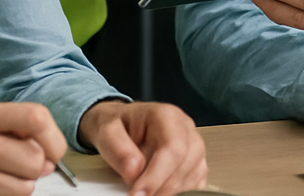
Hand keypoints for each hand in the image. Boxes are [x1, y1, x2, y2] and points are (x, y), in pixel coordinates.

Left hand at [80, 100, 206, 195]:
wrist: (122, 124)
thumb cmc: (119, 125)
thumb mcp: (107, 132)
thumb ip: (119, 150)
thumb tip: (134, 171)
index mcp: (166, 115)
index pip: (172, 148)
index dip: (156, 176)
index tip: (137, 193)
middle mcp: (184, 127)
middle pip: (185, 163)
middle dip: (161, 186)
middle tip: (138, 195)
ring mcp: (193, 143)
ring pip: (193, 173)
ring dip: (169, 189)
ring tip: (146, 189)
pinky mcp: (195, 159)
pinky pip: (196, 180)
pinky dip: (180, 189)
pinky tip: (160, 187)